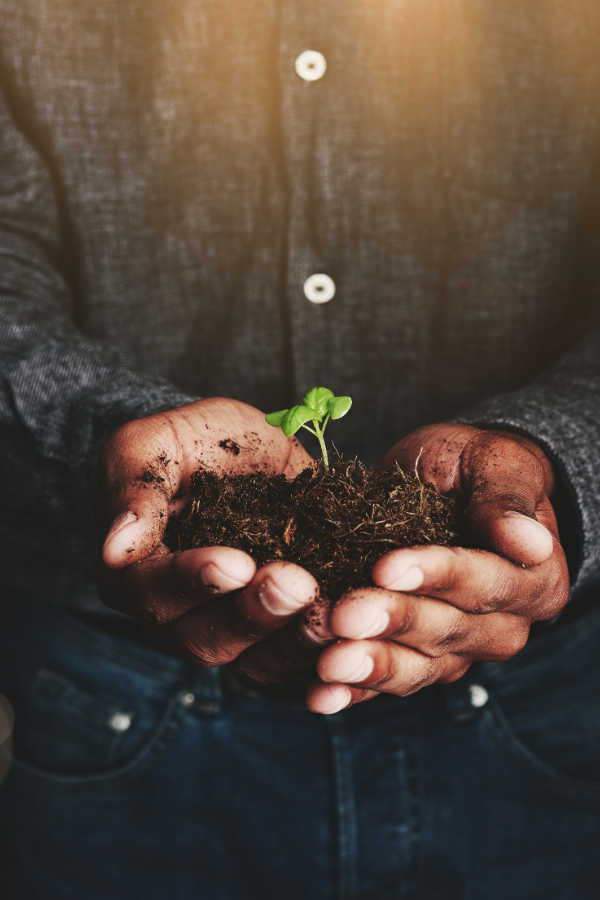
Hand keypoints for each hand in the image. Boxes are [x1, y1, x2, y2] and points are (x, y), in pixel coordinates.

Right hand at [97, 398, 331, 682]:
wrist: (238, 451)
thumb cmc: (187, 441)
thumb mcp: (151, 444)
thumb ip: (134, 488)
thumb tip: (116, 546)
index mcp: (134, 572)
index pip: (153, 592)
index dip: (193, 583)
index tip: (236, 563)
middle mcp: (176, 615)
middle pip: (204, 639)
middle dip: (253, 615)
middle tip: (297, 582)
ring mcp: (228, 629)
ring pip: (253, 662)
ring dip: (293, 642)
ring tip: (331, 611)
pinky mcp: (277, 631)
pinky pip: (297, 661)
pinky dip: (325, 651)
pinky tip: (355, 629)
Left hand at [307, 424, 569, 713]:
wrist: (451, 487)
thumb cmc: (474, 466)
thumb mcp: (493, 463)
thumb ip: (506, 499)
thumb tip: (529, 542)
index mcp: (535, 581)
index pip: (484, 584)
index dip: (433, 576)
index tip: (383, 567)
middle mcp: (504, 628)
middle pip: (447, 631)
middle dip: (391, 622)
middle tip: (342, 615)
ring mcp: (461, 653)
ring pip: (418, 668)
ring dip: (370, 667)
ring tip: (327, 663)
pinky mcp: (421, 663)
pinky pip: (389, 684)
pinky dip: (353, 693)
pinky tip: (319, 696)